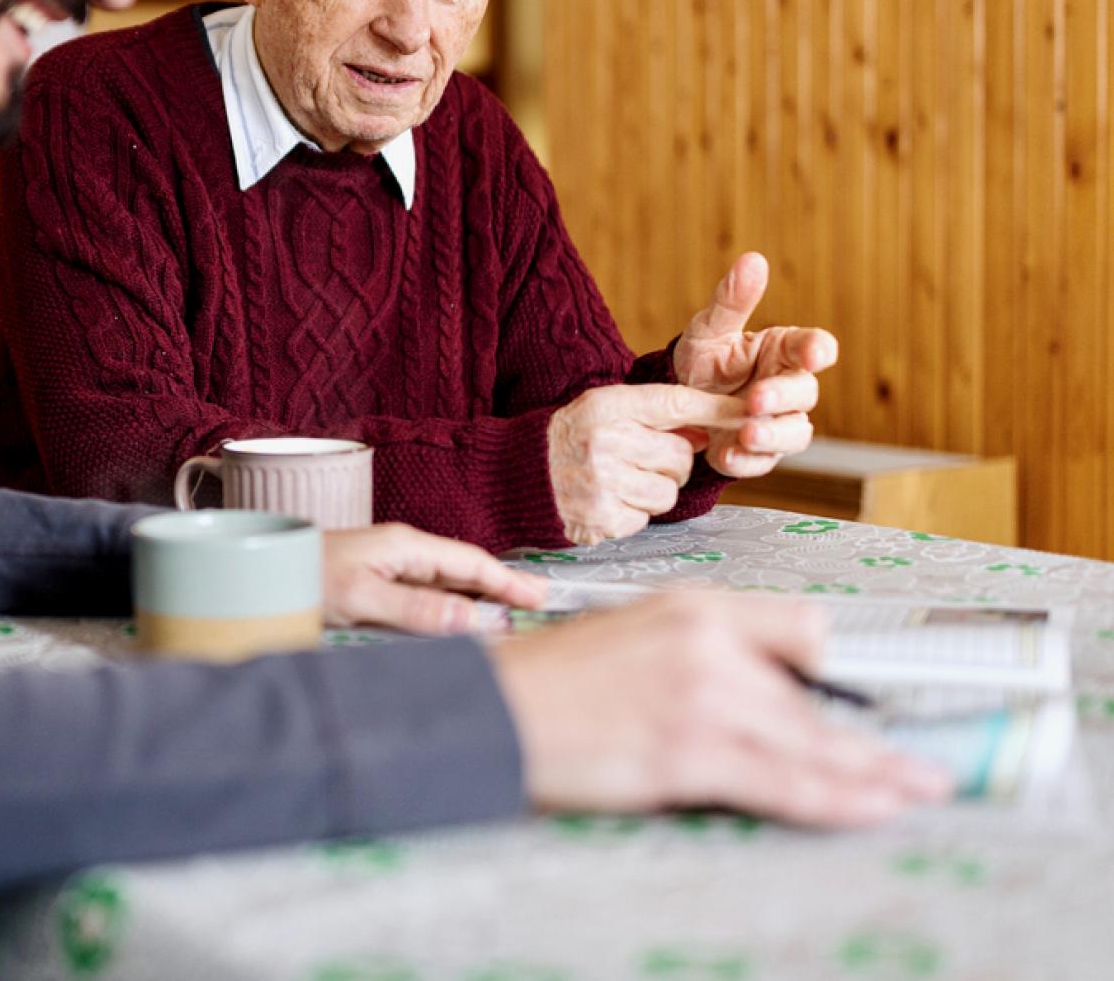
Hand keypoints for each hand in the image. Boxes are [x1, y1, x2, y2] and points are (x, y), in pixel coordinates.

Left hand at [320, 522, 547, 634]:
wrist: (258, 575)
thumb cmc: (304, 578)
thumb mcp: (362, 597)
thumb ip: (417, 609)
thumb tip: (473, 621)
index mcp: (404, 546)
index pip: (469, 562)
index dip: (506, 581)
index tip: (539, 597)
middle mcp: (400, 553)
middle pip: (462, 570)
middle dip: (499, 586)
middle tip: (536, 605)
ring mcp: (387, 567)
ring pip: (444, 582)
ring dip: (476, 597)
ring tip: (507, 614)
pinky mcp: (374, 585)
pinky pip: (424, 594)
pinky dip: (449, 606)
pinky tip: (457, 620)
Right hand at [490, 592, 952, 826]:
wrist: (492, 711)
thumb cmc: (550, 683)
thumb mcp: (632, 636)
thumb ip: (700, 655)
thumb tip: (760, 697)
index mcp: (693, 607)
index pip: (802, 629)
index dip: (841, 671)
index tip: (875, 698)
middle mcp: (706, 643)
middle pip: (813, 698)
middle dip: (869, 738)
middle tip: (921, 761)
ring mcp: (700, 697)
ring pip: (811, 742)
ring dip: (872, 773)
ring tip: (914, 787)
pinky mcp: (688, 751)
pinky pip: (783, 781)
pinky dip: (836, 799)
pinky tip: (869, 806)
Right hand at [547, 384, 747, 544]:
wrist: (514, 476)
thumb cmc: (568, 439)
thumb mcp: (602, 410)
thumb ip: (652, 414)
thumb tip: (708, 428)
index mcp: (607, 406)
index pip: (675, 403)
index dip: (716, 409)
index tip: (750, 412)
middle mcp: (606, 441)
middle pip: (681, 456)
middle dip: (670, 463)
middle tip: (639, 460)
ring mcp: (604, 483)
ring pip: (668, 492)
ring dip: (653, 491)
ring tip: (620, 482)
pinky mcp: (603, 518)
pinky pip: (646, 519)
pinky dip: (632, 514)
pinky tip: (606, 501)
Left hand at [674, 251, 839, 477]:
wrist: (676, 402)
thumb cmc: (704, 360)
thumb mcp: (710, 329)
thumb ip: (731, 300)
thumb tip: (752, 260)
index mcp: (782, 351)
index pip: (814, 346)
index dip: (818, 349)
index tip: (816, 354)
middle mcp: (787, 387)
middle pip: (805, 393)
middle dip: (782, 397)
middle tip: (755, 398)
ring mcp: (777, 422)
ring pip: (794, 433)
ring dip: (772, 435)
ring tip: (745, 433)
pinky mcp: (758, 453)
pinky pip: (762, 461)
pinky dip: (746, 461)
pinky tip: (726, 456)